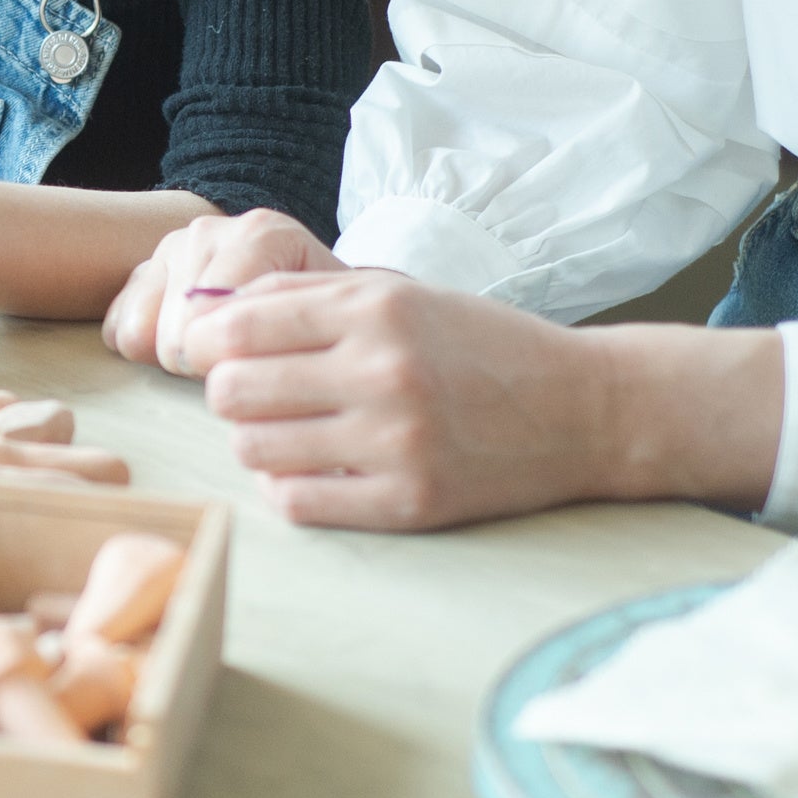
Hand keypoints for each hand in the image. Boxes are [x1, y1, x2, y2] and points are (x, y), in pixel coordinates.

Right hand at [101, 207, 345, 374]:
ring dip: (173, 358)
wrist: (301, 288)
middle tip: (241, 362)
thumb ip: (295, 328)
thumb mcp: (328, 321)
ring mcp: (167, 249)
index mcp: (261, 233)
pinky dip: (142, 349)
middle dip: (205, 365)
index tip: (263, 363)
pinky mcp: (138, 274)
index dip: (233, 362)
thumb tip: (229, 356)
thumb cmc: (319, 316)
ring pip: (138, 335)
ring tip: (213, 352)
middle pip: (177, 333)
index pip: (217, 318)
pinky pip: (116, 329)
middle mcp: (208, 231)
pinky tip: (180, 345)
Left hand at [183, 273, 780, 529]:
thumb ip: (309, 297)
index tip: (221, 353)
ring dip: (256, 442)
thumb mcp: (403, 295)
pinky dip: (287, 487)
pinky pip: (296, 502)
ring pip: (254, 449)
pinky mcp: (410, 502)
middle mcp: (383, 372)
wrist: (587, 409)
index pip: (238, 328)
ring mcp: (396, 442)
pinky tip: (311, 471)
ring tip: (288, 432)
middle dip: (230, 392)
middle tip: (256, 395)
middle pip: (232, 391)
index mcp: (377, 311)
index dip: (211, 343)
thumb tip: (215, 312)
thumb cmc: (481, 346)